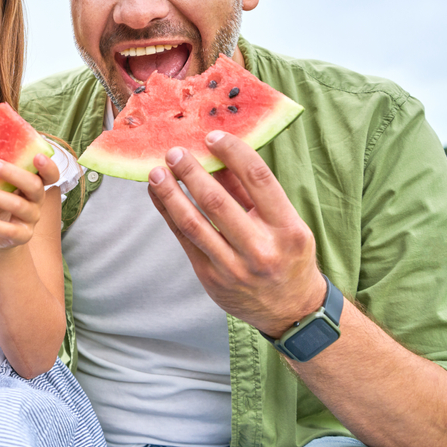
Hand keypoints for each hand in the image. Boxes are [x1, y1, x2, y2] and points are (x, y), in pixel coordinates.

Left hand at [0, 154, 59, 250]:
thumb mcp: (0, 185)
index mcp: (35, 184)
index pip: (50, 175)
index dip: (48, 166)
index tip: (37, 156)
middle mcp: (37, 200)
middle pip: (34, 185)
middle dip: (13, 173)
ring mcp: (31, 219)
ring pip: (18, 206)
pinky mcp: (22, 235)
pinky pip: (9, 230)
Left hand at [146, 131, 325, 335]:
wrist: (290, 310)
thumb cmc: (287, 255)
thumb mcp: (285, 222)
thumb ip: (251, 192)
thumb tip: (218, 154)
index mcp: (287, 228)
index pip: (258, 179)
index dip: (232, 152)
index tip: (212, 137)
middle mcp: (260, 248)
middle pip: (216, 201)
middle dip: (190, 172)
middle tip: (174, 152)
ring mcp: (233, 266)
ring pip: (193, 222)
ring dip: (170, 193)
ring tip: (156, 172)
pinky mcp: (210, 276)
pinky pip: (183, 239)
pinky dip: (167, 213)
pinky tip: (158, 194)